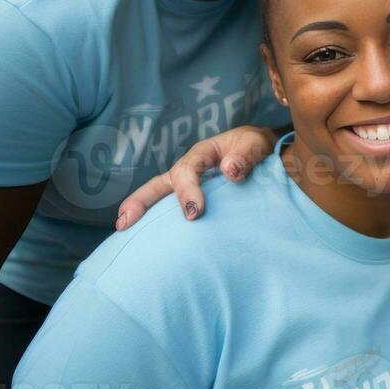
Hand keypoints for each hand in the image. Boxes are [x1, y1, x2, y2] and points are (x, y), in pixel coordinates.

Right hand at [114, 124, 277, 228]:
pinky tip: (150, 244)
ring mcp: (188, 186)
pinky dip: (157, 224)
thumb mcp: (256, 144)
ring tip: (123, 233)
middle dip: (140, 201)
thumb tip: (229, 170)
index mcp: (203, 154)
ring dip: (141, 213)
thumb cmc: (257, 148)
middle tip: (125, 223)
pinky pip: (171, 211)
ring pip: (159, 197)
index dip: (187, 191)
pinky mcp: (194, 201)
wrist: (266, 154)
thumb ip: (245, 155)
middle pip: (159, 184)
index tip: (195, 213)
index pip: (187, 171)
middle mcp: (190, 170)